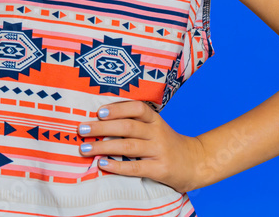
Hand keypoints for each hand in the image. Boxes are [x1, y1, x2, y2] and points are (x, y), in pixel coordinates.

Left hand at [77, 100, 206, 193]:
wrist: (196, 163)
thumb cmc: (167, 143)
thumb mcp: (156, 127)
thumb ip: (135, 123)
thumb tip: (99, 120)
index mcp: (155, 119)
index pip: (137, 108)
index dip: (118, 108)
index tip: (99, 112)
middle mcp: (158, 132)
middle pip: (128, 126)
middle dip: (102, 128)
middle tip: (82, 130)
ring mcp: (160, 150)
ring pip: (129, 146)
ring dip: (104, 146)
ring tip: (85, 149)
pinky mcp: (160, 169)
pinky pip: (135, 167)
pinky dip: (117, 166)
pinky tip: (102, 165)